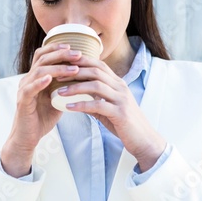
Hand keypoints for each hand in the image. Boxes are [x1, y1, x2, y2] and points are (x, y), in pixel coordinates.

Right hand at [0, 43, 81, 176]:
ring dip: (57, 68)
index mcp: (36, 77)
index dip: (57, 48)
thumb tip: (84, 79)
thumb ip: (65, 87)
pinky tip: (50, 79)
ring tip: (73, 69)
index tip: (75, 48)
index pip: (44, 55)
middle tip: (78, 54)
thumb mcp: (57, 99)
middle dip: (61, 54)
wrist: (29, 137)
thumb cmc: (42, 118)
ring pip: (39, 71)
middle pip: (42, 58)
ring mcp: (24, 89)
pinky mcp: (22, 102)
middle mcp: (28, 79)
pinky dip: (40, 82)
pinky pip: (29, 89)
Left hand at [55, 55, 166, 171]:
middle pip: (96, 71)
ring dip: (76, 87)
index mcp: (118, 83)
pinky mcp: (120, 113)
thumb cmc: (125, 124)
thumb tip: (76, 99)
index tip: (64, 63)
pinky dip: (82, 105)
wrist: (143, 139)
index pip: (99, 65)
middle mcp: (121, 87)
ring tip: (60, 92)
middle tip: (58, 75)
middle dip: (75, 71)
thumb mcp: (108, 109)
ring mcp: (121, 99)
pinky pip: (98, 105)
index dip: (82, 61)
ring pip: (96, 86)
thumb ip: (95, 101)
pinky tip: (69, 107)